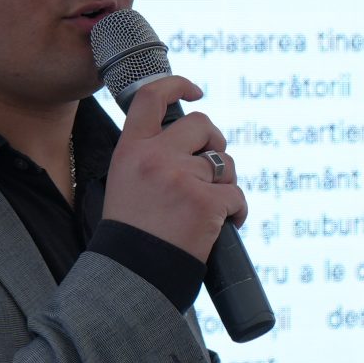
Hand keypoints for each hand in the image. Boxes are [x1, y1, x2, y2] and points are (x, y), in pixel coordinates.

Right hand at [103, 75, 246, 263]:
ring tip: (212, 206)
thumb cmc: (132, 235)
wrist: (132, 277)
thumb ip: (151, 157)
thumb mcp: (126, 183)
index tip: (195, 91)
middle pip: (202, 124)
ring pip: (224, 162)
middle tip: (211, 168)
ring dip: (226, 181)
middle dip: (214, 142)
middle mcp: (154, 157)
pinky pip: (237, 194)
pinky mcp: (206, 202)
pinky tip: (225, 225)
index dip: (177, 85)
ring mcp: (181, 177)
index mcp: (130, 149)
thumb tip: (194, 139)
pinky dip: (237, 211)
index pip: (151, 97)